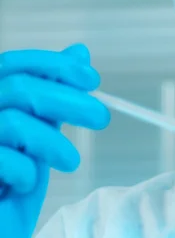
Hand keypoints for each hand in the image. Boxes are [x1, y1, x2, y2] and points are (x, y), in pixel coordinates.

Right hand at [0, 45, 109, 237]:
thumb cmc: (15, 184)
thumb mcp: (41, 133)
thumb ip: (54, 96)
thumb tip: (80, 51)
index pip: (11, 64)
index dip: (54, 66)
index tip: (92, 80)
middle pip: (17, 87)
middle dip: (69, 100)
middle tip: (103, 118)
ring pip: (15, 122)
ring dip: (54, 143)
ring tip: (71, 162)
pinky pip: (6, 161)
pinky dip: (28, 173)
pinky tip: (26, 185)